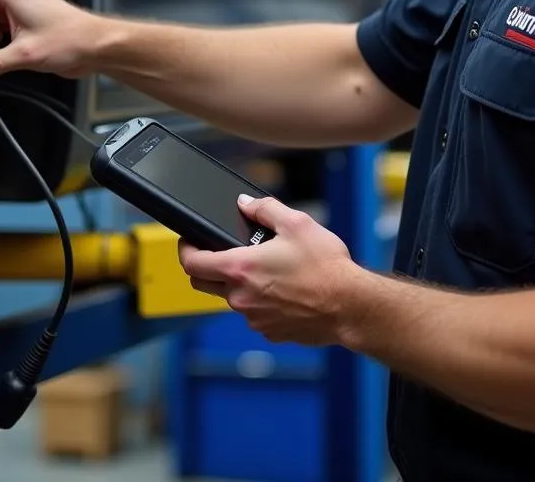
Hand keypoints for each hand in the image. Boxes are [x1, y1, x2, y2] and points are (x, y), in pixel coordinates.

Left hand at [178, 194, 359, 345]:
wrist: (349, 306)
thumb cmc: (325, 267)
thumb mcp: (296, 223)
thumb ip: (264, 209)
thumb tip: (245, 203)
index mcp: (241, 268)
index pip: (192, 264)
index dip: (185, 250)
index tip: (188, 242)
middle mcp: (241, 297)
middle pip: (203, 284)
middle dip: (204, 268)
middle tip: (221, 254)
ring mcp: (254, 318)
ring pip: (232, 299)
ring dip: (239, 284)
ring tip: (267, 269)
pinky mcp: (269, 332)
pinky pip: (254, 314)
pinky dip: (260, 301)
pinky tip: (284, 290)